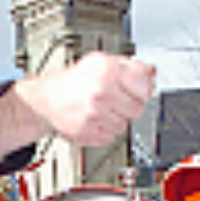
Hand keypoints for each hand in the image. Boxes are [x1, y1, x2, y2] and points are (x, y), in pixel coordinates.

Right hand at [0, 53, 155, 156]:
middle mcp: (101, 91)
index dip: (141, 90)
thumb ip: (131, 66)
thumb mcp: (103, 62)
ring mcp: (93, 113)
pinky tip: (93, 120)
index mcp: (107, 70)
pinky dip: (102, 132)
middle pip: (137, 109)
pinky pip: (109, 138)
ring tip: (100, 109)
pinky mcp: (86, 132)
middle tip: (114, 100)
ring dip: (114, 119)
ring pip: (124, 126)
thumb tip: (153, 73)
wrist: (46, 98)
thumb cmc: (76, 80)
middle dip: (128, 106)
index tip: (135, 89)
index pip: (146, 88)